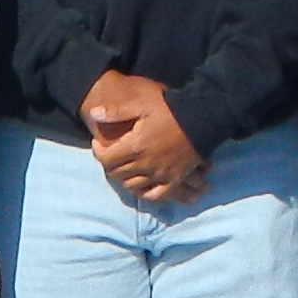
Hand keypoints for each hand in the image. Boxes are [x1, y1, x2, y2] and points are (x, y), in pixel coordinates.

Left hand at [79, 72, 205, 206]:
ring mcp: (161, 174)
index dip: (98, 151)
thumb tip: (93, 113)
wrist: (203, 117)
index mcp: (135, 146)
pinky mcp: (175, 179)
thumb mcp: (141, 103)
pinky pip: (156, 195)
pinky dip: (146, 193)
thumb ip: (116, 111)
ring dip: (124, 179)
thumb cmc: (171, 107)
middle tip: (110, 154)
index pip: (106, 159)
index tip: (97, 143)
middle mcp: (146, 164)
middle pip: (118, 173)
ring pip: (133, 186)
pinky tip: (142, 187)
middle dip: (109, 164)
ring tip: (123, 168)